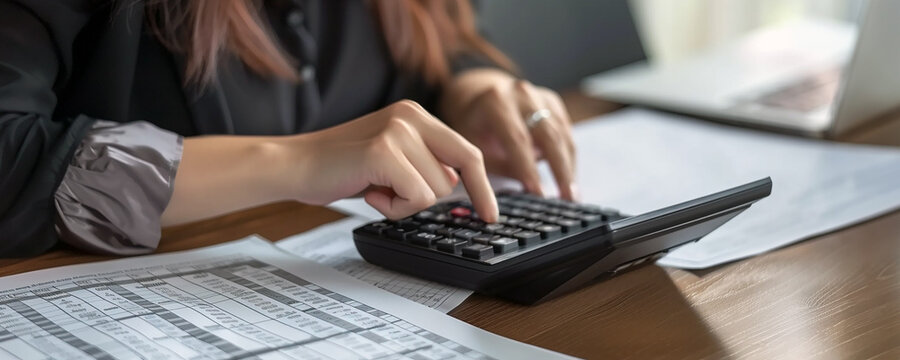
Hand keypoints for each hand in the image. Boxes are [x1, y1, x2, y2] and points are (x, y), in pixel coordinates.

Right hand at [285, 100, 497, 220]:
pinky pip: (417, 198)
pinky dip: (394, 207)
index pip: (466, 152)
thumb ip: (424, 163)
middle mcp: (411, 116)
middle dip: (426, 196)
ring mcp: (398, 131)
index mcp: (415, 114)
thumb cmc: (340, 167)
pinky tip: (369, 193)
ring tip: (374, 187)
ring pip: (435, 191)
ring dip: (405, 202)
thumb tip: (457, 182)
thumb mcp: (391, 158)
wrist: (295, 165)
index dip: (482, 186)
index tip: (490, 214)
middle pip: (455, 176)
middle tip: (390, 192)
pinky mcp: (384, 151)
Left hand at [440, 69, 576, 199]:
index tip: (538, 194)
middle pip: (548, 135)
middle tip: (567, 199)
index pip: (517, 139)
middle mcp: (521, 94)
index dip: (529, 168)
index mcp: (495, 102)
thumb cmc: (473, 125)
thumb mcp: (473, 145)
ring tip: (572, 195)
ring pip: (561, 134)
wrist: (479, 93)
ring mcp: (539, 95)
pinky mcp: (552, 101)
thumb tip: (525, 194)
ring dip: (568, 166)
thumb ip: (498, 165)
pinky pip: (566, 131)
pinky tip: (569, 178)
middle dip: (560, 170)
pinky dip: (568, 156)